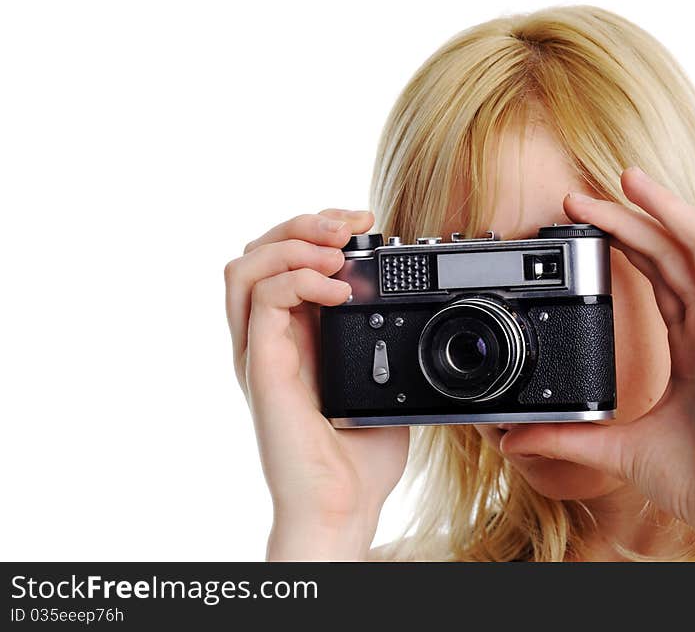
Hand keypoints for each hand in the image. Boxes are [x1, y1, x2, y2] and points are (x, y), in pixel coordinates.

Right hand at [224, 209, 408, 559]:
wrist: (343, 505)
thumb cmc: (360, 457)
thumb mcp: (383, 383)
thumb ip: (382, 342)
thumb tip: (415, 308)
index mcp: (295, 337)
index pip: (284, 261)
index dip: (317, 230)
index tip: (365, 223)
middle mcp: (270, 338)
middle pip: (257, 251)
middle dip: (303, 223)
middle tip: (348, 225)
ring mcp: (260, 351)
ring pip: (245, 267)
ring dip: (293, 243)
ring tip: (336, 252)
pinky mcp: (261, 367)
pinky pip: (262, 301)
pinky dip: (298, 280)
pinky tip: (338, 291)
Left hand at [501, 168, 694, 560]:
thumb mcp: (615, 448)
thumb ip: (566, 437)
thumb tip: (512, 441)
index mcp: (692, 348)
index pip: (657, 277)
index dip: (624, 245)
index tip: (583, 224)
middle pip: (673, 253)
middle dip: (630, 217)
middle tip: (582, 192)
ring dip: (670, 210)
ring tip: (630, 177)